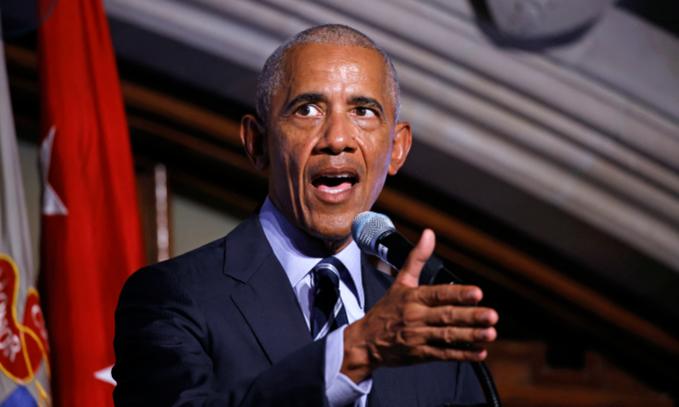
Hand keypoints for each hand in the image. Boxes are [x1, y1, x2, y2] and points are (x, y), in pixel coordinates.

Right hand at [341, 229, 498, 382]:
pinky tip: (479, 352)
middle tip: (491, 315)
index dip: (458, 294)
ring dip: (470, 335)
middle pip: (446, 316)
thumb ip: (417, 259)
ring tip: (490, 333)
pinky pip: (444, 354)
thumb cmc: (386, 310)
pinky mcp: (421, 354)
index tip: (477, 293)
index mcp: (412, 298)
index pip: (438, 294)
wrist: (365, 342)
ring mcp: (419, 337)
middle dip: (471, 316)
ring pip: (448, 336)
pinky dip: (463, 354)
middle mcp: (416, 317)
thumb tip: (429, 234)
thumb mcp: (400, 282)